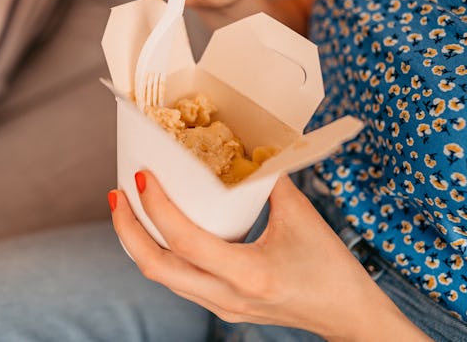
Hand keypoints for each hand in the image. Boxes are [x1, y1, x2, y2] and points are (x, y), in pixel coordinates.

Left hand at [109, 172, 430, 341]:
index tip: (142, 175)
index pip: (185, 241)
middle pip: (156, 267)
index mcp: (250, 274)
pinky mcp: (222, 308)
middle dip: (126, 229)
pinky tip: (157, 229)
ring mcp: (222, 307)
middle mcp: (227, 297)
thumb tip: (244, 148)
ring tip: (128, 207)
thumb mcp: (302, 216)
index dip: (157, 207)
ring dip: (138, 242)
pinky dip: (159, 253)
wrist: (348, 317)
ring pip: (162, 277)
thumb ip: (268, 180)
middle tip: (117, 193)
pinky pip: (177, 281)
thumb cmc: (331, 269)